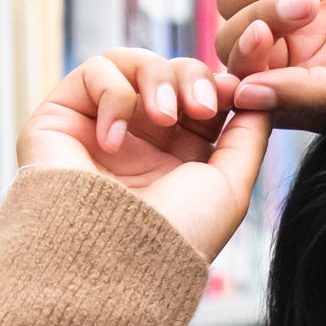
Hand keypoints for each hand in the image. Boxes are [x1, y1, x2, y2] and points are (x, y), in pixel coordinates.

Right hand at [17, 46, 287, 265]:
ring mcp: (103, 126)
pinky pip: (94, 71)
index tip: (239, 85)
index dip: (224, 81)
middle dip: (193, 78)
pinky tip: (113, 142)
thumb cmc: (174, 237)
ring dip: (158, 80)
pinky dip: (113, 95)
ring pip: (136, 62)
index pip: (205, 95)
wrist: (114, 262)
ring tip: (163, 118)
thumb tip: (261, 93)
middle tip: (202, 107)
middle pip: (175, 72)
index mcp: (182, 159)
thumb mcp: (231, 186)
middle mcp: (143, 141)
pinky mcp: (64, 116)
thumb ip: (249, 135)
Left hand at [215, 0, 325, 126]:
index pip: (245, 84)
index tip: (262, 39)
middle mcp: (297, 51)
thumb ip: (311, 93)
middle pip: (231, 35)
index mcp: (311, 91)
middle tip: (312, 3)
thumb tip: (244, 98)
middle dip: (262, 15)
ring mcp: (296, 3)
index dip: (241, 63)